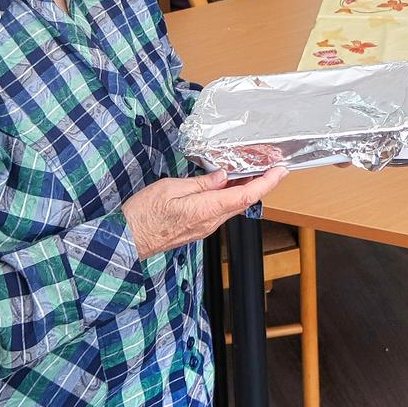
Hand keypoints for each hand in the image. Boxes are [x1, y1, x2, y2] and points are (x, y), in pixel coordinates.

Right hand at [122, 167, 287, 259]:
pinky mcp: (197, 229)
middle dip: (260, 184)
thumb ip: (200, 183)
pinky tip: (226, 185)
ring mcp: (204, 228)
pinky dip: (229, 196)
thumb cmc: (143, 215)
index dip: (267, 183)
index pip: (246, 196)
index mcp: (206, 210)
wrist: (127, 241)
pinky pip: (220, 211)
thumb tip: (222, 177)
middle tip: (269, 165)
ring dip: (244, 189)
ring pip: (232, 206)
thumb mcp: (170, 188)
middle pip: (243, 202)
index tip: (280, 171)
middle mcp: (210, 222)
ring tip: (249, 170)